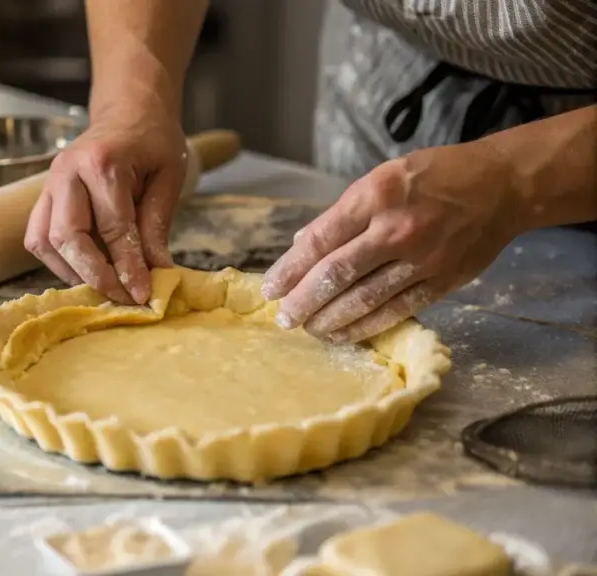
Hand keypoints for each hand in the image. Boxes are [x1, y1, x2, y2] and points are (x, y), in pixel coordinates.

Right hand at [24, 106, 187, 304]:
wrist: (128, 112)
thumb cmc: (152, 140)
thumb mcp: (168, 177)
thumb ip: (157, 224)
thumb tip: (157, 272)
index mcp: (102, 162)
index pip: (113, 227)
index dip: (128, 266)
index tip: (142, 294)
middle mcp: (67, 172)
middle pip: (67, 236)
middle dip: (94, 275)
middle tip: (121, 297)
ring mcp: (49, 183)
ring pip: (44, 240)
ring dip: (71, 272)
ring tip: (103, 287)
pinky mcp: (43, 196)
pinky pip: (37, 237)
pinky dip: (58, 261)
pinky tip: (84, 271)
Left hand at [262, 141, 523, 342]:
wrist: (501, 186)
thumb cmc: (433, 177)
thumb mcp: (381, 177)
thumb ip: (342, 213)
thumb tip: (302, 246)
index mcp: (374, 196)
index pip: (320, 241)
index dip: (290, 270)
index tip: (271, 289)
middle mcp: (396, 229)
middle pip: (336, 275)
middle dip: (303, 302)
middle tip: (283, 319)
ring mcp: (421, 258)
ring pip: (363, 299)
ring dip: (329, 320)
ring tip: (308, 329)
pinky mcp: (442, 281)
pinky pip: (395, 311)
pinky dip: (365, 327)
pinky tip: (343, 335)